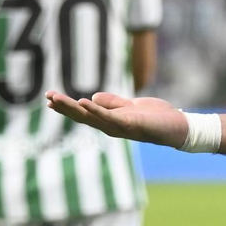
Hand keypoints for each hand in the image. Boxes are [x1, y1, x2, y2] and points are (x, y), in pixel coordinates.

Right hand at [46, 91, 186, 146]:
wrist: (178, 126)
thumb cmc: (156, 117)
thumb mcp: (130, 106)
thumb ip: (112, 103)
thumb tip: (91, 98)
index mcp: (110, 121)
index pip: (84, 114)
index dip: (67, 107)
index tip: (49, 99)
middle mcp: (111, 126)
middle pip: (82, 117)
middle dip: (64, 107)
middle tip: (47, 98)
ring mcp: (120, 127)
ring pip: (91, 117)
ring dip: (73, 108)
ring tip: (57, 99)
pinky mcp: (131, 124)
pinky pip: (110, 117)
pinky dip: (96, 110)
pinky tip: (84, 102)